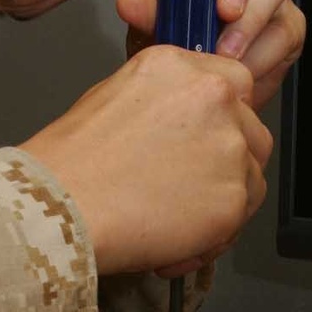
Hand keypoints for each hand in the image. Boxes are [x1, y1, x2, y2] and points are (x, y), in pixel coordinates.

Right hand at [20, 44, 272, 277]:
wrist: (60, 206)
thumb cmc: (71, 162)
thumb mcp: (113, 96)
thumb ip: (164, 100)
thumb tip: (182, 123)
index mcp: (181, 67)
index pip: (233, 83)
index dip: (222, 118)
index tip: (204, 140)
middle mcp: (214, 96)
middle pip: (250, 130)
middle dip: (227, 162)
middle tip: (187, 187)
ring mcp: (229, 146)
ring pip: (251, 176)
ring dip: (222, 199)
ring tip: (174, 221)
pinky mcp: (233, 196)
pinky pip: (239, 219)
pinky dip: (213, 236)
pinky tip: (172, 244)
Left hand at [116, 0, 303, 109]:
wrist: (190, 89)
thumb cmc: (168, 46)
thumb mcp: (147, 30)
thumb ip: (143, 13)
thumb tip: (131, 2)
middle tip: (225, 11)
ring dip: (253, 16)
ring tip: (224, 53)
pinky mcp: (286, 22)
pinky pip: (286, 28)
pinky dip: (262, 53)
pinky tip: (240, 69)